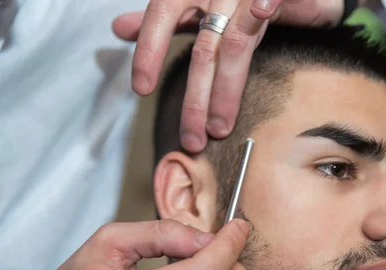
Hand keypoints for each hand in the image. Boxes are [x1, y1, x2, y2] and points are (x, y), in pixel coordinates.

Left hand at [113, 0, 344, 152]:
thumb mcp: (193, 6)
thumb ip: (161, 22)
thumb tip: (118, 29)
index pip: (161, 16)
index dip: (149, 51)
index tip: (142, 89)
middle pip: (202, 50)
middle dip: (195, 99)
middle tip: (192, 140)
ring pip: (235, 45)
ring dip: (226, 90)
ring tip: (220, 129)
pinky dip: (267, 3)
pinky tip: (262, 10)